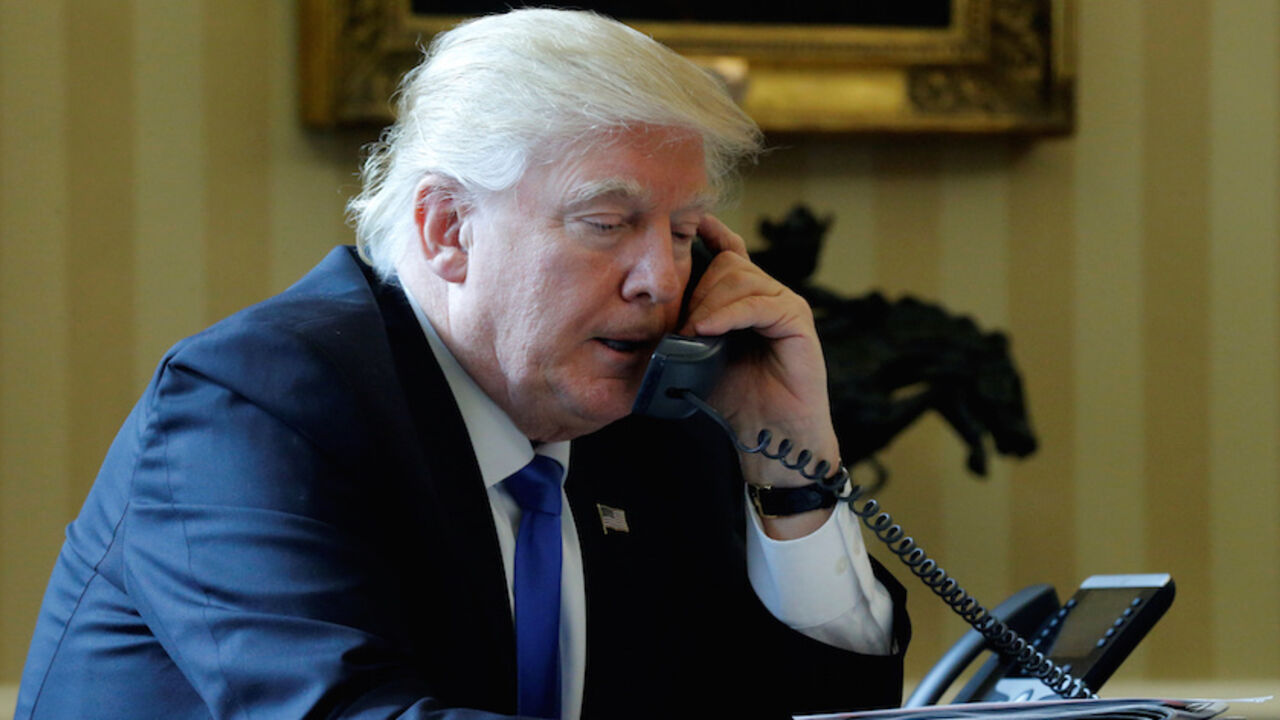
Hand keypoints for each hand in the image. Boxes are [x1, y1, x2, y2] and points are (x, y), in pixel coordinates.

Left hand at [681, 216, 840, 537]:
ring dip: (708, 303)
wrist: (769, 435)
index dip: (708, 234)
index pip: (728, 251)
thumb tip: (650, 308)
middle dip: (697, 288)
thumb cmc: (736, 398)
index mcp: (746, 298)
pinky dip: (729, 314)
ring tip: (693, 333)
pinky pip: (759, 303)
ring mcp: (786, 305)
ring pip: (741, 279)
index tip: (680, 228)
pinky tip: (708, 329)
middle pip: (728, 264)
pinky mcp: (797, 321)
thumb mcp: (698, 356)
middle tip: (682, 325)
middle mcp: (769, 295)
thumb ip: (685, 327)